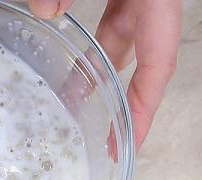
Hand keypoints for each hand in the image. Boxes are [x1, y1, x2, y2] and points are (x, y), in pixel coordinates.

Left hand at [0, 0, 181, 150]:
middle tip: (84, 125)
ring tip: (60, 90)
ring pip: (110, 28)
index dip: (144, 107)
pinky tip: (48, 31)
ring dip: (85, 59)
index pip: (158, 63)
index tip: (126, 143)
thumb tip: (42, 9)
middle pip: (133, 52)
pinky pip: (97, 6)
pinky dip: (74, 22)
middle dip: (108, 89)